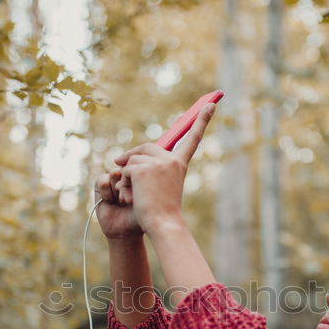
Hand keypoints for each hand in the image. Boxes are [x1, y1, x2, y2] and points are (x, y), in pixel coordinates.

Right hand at [94, 168, 142, 240]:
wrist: (126, 230)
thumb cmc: (140, 215)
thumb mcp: (145, 196)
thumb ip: (138, 177)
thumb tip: (118, 167)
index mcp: (141, 174)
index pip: (138, 166)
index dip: (136, 181)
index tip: (138, 196)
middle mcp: (127, 175)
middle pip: (126, 168)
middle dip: (128, 186)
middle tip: (130, 201)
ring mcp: (114, 179)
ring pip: (114, 173)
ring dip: (119, 190)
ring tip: (122, 202)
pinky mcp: (101, 185)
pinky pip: (103, 180)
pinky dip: (107, 192)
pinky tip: (111, 201)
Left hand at [113, 102, 215, 235]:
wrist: (163, 224)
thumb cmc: (162, 212)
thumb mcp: (162, 187)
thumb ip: (153, 170)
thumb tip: (126, 158)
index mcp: (180, 164)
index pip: (192, 138)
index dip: (202, 120)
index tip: (211, 104)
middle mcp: (171, 160)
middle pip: (147, 147)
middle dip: (131, 155)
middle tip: (117, 161)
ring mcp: (158, 162)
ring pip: (133, 160)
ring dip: (126, 175)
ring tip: (134, 193)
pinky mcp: (143, 167)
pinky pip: (125, 168)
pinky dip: (123, 181)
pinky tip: (131, 195)